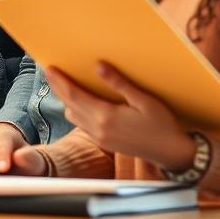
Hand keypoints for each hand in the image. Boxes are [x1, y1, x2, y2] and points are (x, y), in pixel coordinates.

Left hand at [45, 62, 195, 171]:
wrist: (170, 153)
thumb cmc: (162, 125)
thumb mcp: (144, 100)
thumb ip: (119, 83)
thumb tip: (98, 65)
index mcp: (106, 117)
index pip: (74, 95)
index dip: (60, 81)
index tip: (49, 68)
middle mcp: (98, 129)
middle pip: (69, 105)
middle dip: (58, 88)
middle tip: (49, 72)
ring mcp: (99, 138)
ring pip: (73, 116)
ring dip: (66, 100)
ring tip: (63, 84)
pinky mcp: (103, 142)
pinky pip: (81, 125)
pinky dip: (75, 111)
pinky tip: (79, 102)